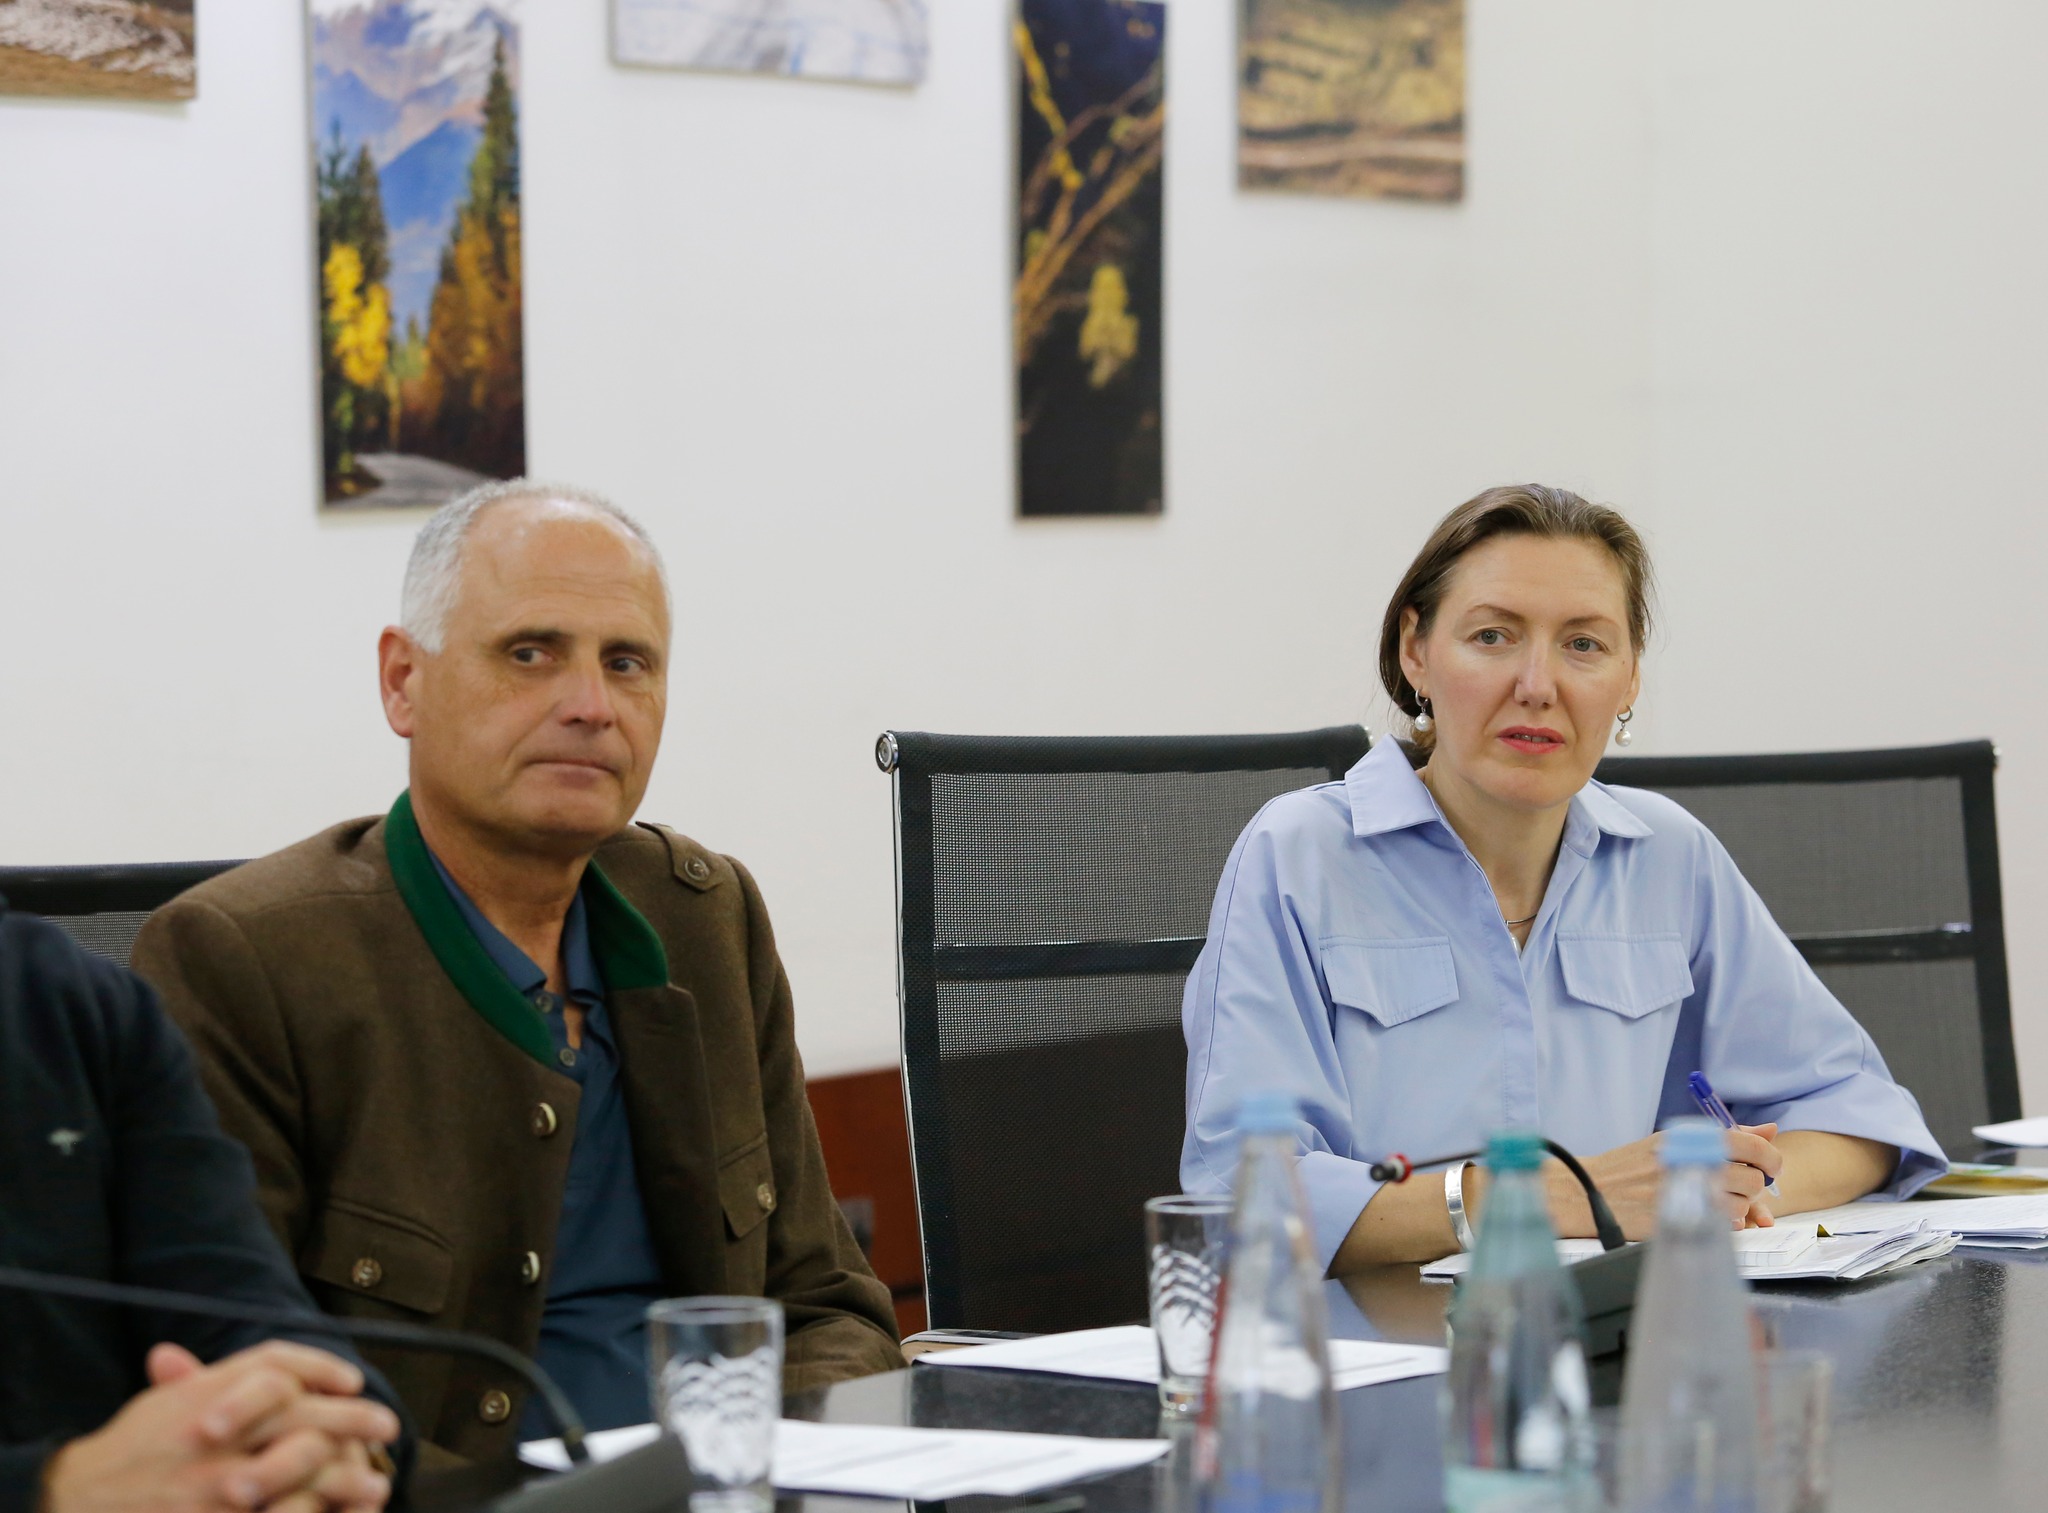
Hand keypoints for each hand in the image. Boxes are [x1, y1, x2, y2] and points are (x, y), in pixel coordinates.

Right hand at [42, 1340, 397, 1512]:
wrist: (78, 1503)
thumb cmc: (131, 1453)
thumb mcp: (164, 1406)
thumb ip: (211, 1379)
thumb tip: (268, 1360)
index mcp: (206, 1395)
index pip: (278, 1366)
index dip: (323, 1369)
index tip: (354, 1382)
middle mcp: (216, 1434)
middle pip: (303, 1415)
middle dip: (353, 1421)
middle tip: (386, 1426)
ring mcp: (218, 1484)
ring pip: (302, 1471)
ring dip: (346, 1477)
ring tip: (376, 1483)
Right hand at [1542, 1124, 1784, 1237]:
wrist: (1592, 1189)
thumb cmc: (1633, 1166)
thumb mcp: (1673, 1140)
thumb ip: (1728, 1135)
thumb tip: (1771, 1131)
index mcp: (1690, 1138)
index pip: (1751, 1146)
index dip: (1770, 1159)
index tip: (1771, 1167)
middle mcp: (1690, 1161)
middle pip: (1752, 1180)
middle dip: (1754, 1188)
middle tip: (1741, 1188)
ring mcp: (1685, 1192)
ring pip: (1741, 1206)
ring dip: (1738, 1207)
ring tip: (1715, 1200)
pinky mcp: (1680, 1218)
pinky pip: (1722, 1225)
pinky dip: (1723, 1222)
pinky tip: (1705, 1213)